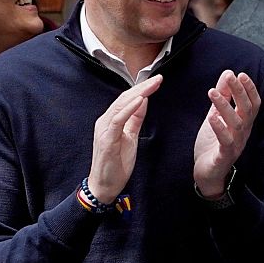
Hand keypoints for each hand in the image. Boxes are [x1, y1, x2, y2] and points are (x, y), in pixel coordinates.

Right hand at [87, 76, 162, 201]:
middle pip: (125, 99)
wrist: (105, 184)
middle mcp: (105, 121)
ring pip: (121, 105)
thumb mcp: (130, 136)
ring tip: (152, 84)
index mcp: (111, 120)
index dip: (142, 89)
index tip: (157, 80)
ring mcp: (104, 129)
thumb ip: (135, 118)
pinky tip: (140, 100)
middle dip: (143, 87)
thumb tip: (143, 101)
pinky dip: (129, 108)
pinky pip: (118, 120)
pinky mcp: (106, 139)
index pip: (128, 99)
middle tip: (159, 78)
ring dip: (138, 93)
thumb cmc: (117, 162)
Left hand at [193, 70, 259, 198]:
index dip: (250, 89)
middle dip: (240, 92)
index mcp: (243, 123)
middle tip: (231, 77)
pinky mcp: (224, 156)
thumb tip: (228, 73)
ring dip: (225, 106)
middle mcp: (243, 133)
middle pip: (247, 110)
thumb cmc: (213, 144)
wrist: (208, 174)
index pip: (253, 104)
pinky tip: (211, 117)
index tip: (241, 74)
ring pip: (236, 124)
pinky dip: (219, 128)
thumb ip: (223, 97)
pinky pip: (225, 142)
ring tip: (212, 92)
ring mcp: (236, 145)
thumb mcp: (217, 116)